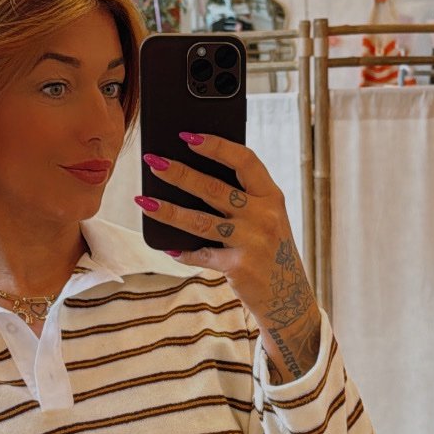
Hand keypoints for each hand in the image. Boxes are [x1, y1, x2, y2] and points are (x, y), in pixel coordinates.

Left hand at [135, 134, 322, 382]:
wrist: (290, 298)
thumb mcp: (267, 218)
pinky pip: (201, 254)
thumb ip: (243, 198)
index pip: (244, 160)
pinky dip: (183, 252)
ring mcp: (251, 242)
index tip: (188, 136)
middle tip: (152, 161)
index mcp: (272, 196)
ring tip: (143, 200)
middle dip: (179, 172)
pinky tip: (167, 247)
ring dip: (167, 210)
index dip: (216, 146)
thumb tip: (192, 176)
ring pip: (200, 220)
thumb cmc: (270, 251)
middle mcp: (264, 216)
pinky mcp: (238, 266)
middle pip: (214, 188)